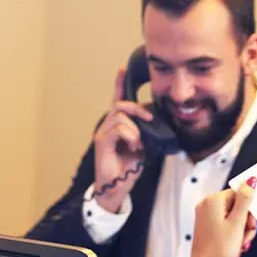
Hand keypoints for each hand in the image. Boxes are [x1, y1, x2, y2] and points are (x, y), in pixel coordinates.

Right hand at [92, 68, 156, 212]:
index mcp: (117, 126)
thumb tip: (154, 124)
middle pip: (121, 105)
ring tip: (138, 144)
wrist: (118, 186)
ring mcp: (103, 133)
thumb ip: (146, 133)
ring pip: (121, 117)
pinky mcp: (102, 142)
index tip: (122, 70)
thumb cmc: (128, 167)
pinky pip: (119, 129)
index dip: (119, 85)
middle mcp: (107, 126)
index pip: (117, 101)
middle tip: (150, 119)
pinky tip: (134, 147)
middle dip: (138, 109)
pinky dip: (131, 136)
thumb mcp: (143, 146)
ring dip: (135, 130)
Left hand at [188, 180, 256, 256]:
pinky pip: (226, 222)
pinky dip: (234, 233)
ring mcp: (206, 215)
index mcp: (213, 200)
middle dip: (246, 221)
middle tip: (245, 234)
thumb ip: (245, 200)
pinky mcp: (207, 225)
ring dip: (241, 229)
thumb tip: (251, 181)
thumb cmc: (219, 250)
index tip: (250, 223)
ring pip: (234, 215)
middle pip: (237, 205)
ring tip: (240, 243)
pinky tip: (235, 244)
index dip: (249, 209)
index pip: (240, 193)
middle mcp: (207, 205)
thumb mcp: (237, 223)